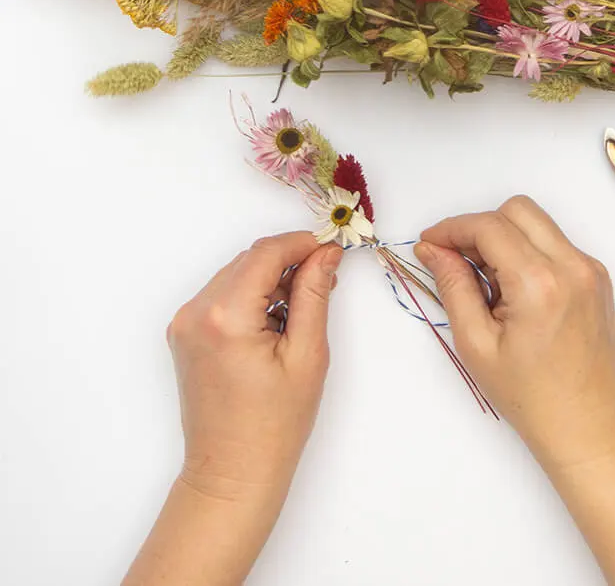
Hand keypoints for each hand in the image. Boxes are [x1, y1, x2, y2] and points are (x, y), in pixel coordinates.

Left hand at [167, 232, 342, 498]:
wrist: (232, 472)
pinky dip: (250, 297)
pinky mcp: (183, 334)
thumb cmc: (275, 425)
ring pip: (235, 275)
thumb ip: (313, 296)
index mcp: (225, 317)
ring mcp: (184, 323)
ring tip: (300, 310)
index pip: (265, 253)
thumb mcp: (307, 355)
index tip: (331, 247)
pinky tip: (274, 322)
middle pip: (248, 261)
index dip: (301, 243)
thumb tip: (325, 255)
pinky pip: (221, 296)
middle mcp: (195, 312)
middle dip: (288, 261)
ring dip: (270, 279)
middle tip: (325, 279)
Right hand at [415, 196, 614, 468]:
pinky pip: (555, 245)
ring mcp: (590, 270)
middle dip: (479, 226)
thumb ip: (453, 287)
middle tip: (455, 260)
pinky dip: (528, 252)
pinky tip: (513, 292)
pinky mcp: (597, 279)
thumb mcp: (477, 344)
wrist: (588, 426)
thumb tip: (433, 250)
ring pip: (538, 223)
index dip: (451, 228)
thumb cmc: (530, 396)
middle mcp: (572, 266)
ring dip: (505, 237)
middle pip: (517, 209)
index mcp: (539, 283)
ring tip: (486, 283)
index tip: (428, 244)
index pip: (489, 226)